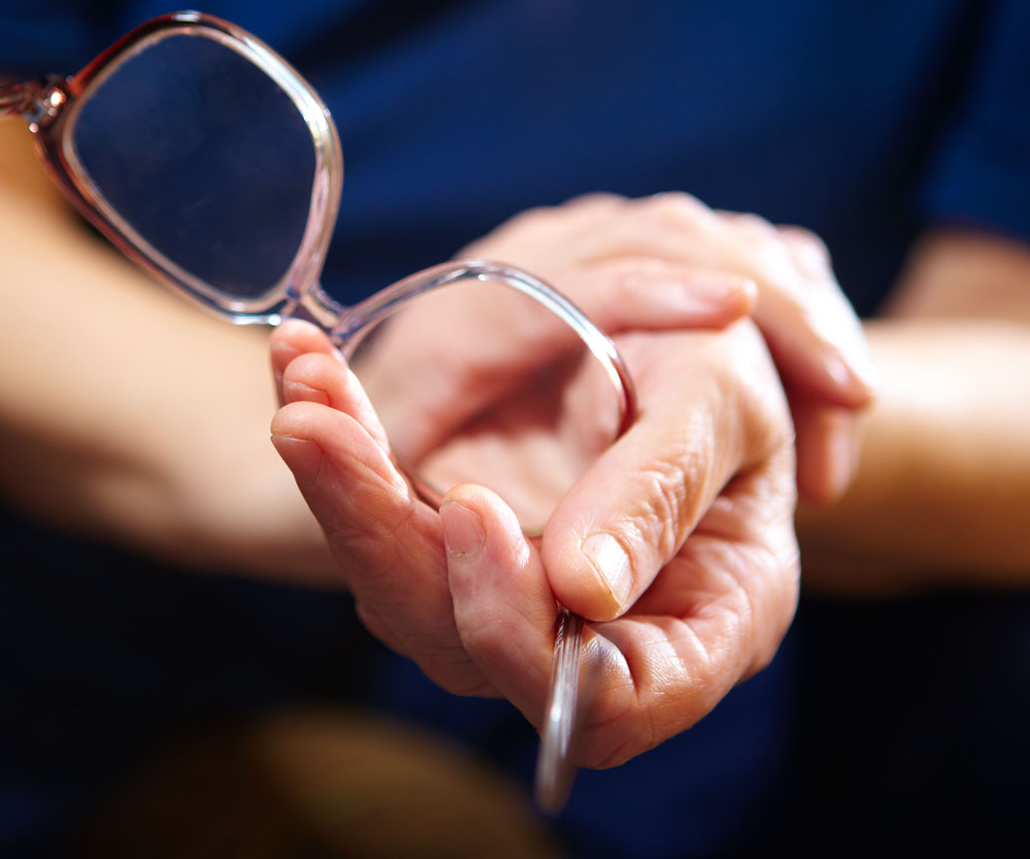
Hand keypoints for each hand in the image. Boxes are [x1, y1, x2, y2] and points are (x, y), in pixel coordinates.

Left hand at [269, 192, 863, 764]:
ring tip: (305, 388)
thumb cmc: (725, 369)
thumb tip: (585, 588)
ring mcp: (515, 604)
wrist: (676, 331)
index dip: (526, 629)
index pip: (612, 698)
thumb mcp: (718, 401)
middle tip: (319, 427)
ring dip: (342, 484)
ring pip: (403, 590)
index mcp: (706, 626)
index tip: (472, 511)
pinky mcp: (454, 557)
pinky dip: (344, 447)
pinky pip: (384, 524)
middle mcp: (598, 639)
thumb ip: (662, 489)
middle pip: (470, 644)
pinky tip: (306, 369)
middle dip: (380, 534)